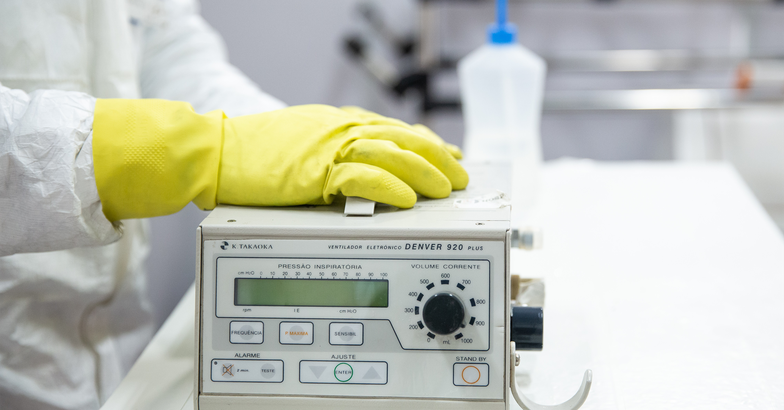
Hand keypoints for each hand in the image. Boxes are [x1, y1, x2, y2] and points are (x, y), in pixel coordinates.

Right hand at [92, 101, 467, 219]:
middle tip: (460, 175)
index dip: (427, 143)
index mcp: (339, 122)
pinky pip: (361, 176)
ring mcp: (329, 147)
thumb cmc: (254, 153)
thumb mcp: (304, 143)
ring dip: (423, 171)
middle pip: (403, 138)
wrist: (215, 151)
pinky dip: (388, 186)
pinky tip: (407, 198)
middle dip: (437, 157)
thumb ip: (336, 149)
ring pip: (391, 154)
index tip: (450, 154)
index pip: (395, 130)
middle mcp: (340, 129)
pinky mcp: (315, 170)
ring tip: (446, 189)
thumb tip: (363, 165)